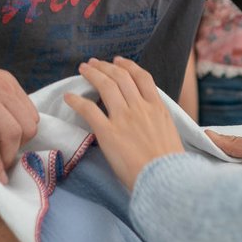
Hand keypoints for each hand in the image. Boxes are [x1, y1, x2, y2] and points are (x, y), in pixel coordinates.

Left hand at [64, 57, 183, 191]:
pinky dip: (77, 101)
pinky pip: (89, 110)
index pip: (142, 77)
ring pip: (105, 86)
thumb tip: (153, 119)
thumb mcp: (172, 134)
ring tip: (83, 69)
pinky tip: (69, 97)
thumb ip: (160, 122)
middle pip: (121, 77)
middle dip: (105, 66)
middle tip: (94, 63)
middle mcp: (140, 108)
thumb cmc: (170, 165)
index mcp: (158, 108)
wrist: (165, 180)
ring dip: (92, 74)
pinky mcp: (108, 133)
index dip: (128, 66)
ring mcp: (124, 119)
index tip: (119, 61)